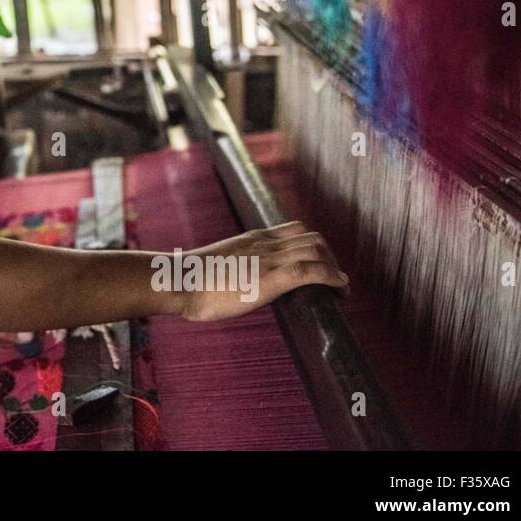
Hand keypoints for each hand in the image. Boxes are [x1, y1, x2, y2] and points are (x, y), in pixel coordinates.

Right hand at [173, 221, 347, 322]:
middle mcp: (264, 244)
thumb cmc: (191, 280)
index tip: (319, 265)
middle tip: (333, 280)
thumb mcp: (219, 265)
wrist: (180, 281)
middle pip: (312, 238)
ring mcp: (268, 259)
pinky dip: (332, 277)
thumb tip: (240, 279)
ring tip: (339, 288)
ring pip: (316, 250)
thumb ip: (236, 266)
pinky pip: (310, 271)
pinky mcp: (271, 279)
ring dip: (334, 268)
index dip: (313, 246)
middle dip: (329, 257)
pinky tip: (339, 289)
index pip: (293, 230)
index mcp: (252, 240)